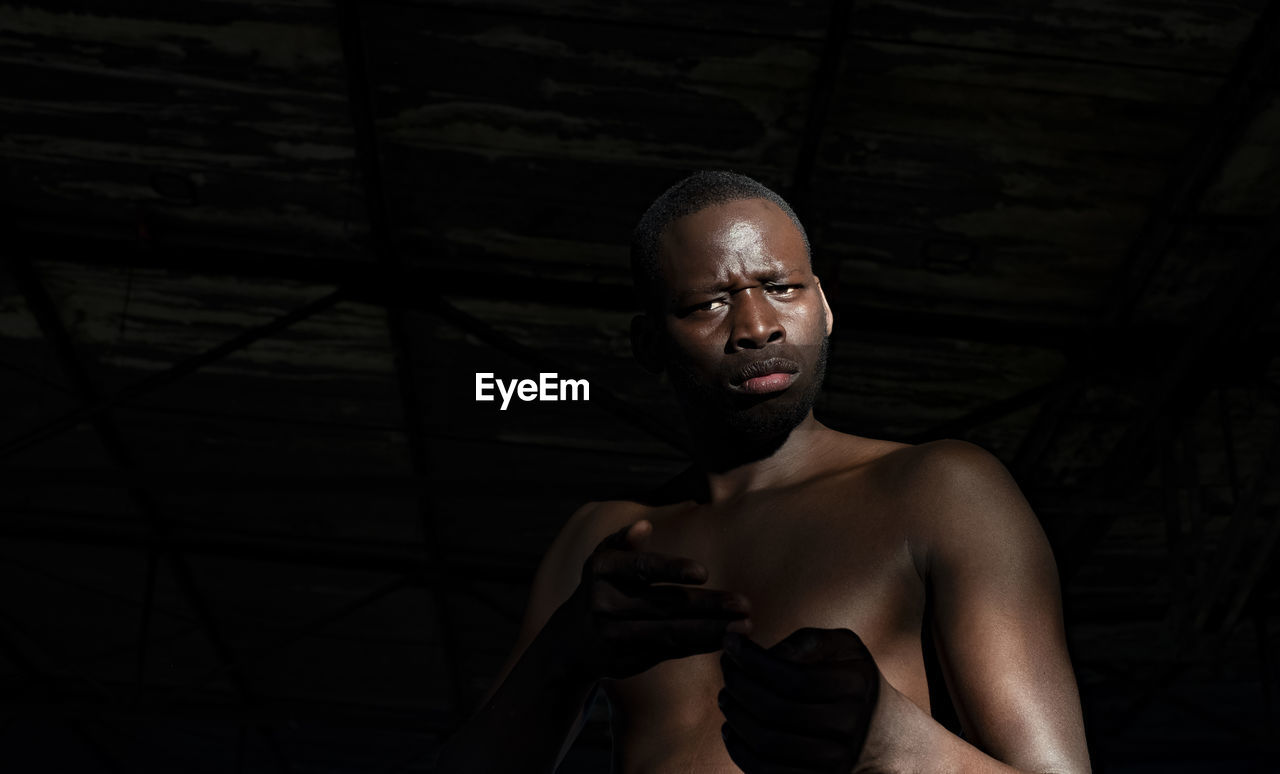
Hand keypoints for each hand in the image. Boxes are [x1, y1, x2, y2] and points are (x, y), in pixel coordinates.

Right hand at [559, 520, 751, 680]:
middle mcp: (604, 604)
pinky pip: (670, 651)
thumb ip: (624, 543)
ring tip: (744, 626)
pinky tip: (726, 639)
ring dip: (711, 630)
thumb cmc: (600, 588)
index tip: (703, 573)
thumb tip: (642, 526)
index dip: (671, 569)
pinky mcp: (629, 660)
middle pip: (664, 605)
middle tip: (743, 604)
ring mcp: (615, 636)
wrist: (571, 641)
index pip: (640, 568)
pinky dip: (700, 645)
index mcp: (601, 569)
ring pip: (670, 633)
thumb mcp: (604, 560)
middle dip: (708, 605)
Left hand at [719, 627, 879, 773]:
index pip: (792, 677)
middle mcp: (848, 727)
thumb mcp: (845, 649)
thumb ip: (806, 642)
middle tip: (725, 670)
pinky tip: (730, 728)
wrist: (887, 738)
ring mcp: (834, 762)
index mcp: (854, 687)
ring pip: (767, 743)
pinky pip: (766, 773)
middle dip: (738, 686)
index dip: (752, 660)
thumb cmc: (853, 682)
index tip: (729, 644)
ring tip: (725, 696)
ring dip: (734, 716)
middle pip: (775, 711)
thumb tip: (760, 654)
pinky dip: (739, 751)